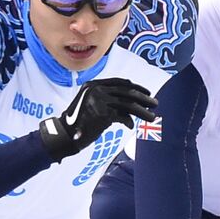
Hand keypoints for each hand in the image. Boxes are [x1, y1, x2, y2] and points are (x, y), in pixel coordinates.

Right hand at [39, 77, 157, 160]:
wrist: (64, 135)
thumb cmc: (78, 123)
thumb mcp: (91, 105)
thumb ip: (107, 100)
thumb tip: (131, 108)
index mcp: (93, 84)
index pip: (120, 82)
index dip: (135, 87)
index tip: (147, 92)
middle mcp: (96, 89)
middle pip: (127, 92)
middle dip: (143, 98)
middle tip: (155, 103)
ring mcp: (99, 100)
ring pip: (128, 104)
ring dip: (142, 111)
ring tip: (152, 117)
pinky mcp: (102, 113)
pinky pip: (122, 116)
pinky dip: (127, 121)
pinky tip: (130, 126)